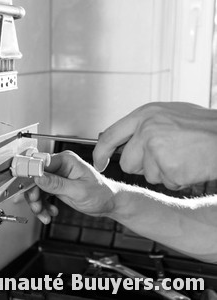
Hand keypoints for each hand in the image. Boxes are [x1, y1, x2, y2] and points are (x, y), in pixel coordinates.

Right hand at [24, 151, 115, 223]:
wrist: (108, 203)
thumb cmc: (101, 193)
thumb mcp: (79, 190)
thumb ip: (57, 184)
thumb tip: (39, 177)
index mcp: (66, 160)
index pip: (41, 163)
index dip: (31, 174)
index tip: (24, 186)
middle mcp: (60, 166)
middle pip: (36, 177)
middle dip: (34, 194)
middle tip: (37, 206)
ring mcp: (57, 176)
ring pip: (37, 188)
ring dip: (38, 203)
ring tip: (44, 213)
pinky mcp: (57, 186)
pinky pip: (42, 195)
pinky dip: (43, 206)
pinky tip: (50, 212)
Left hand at [93, 102, 216, 189]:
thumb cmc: (202, 126)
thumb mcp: (168, 115)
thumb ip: (144, 127)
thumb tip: (125, 142)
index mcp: (144, 114)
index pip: (109, 136)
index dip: (101, 153)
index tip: (99, 163)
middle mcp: (146, 129)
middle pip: (127, 163)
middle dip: (144, 166)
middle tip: (168, 156)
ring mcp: (156, 148)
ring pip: (148, 175)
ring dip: (164, 172)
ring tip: (183, 156)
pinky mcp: (169, 166)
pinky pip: (166, 183)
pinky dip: (179, 179)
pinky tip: (191, 164)